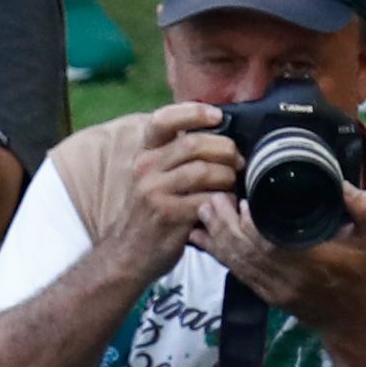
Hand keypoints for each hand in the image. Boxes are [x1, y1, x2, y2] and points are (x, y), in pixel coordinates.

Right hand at [104, 102, 237, 277]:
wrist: (128, 254)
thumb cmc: (149, 213)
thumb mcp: (151, 177)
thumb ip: (174, 155)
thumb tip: (216, 133)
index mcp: (144, 154)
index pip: (164, 119)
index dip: (194, 112)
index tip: (217, 116)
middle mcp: (146, 169)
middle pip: (194, 144)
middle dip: (225, 150)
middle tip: (237, 161)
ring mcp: (155, 193)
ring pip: (203, 171)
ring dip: (227, 176)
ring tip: (232, 184)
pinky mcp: (168, 216)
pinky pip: (206, 200)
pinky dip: (223, 201)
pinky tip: (225, 205)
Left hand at [193, 182, 365, 330]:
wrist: (349, 317)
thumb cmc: (360, 271)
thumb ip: (365, 209)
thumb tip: (344, 185)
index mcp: (311, 262)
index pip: (271, 244)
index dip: (251, 224)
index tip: (242, 200)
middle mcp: (286, 279)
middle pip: (246, 251)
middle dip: (225, 224)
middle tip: (213, 197)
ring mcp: (272, 289)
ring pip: (237, 263)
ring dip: (217, 237)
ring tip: (204, 211)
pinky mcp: (264, 294)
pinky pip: (236, 273)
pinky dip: (219, 254)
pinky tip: (204, 237)